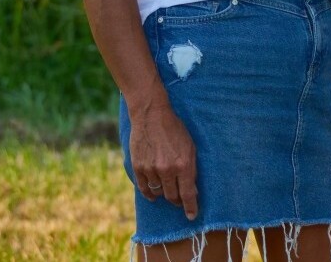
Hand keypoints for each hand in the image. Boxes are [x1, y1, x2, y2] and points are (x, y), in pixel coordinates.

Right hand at [128, 97, 199, 219]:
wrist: (152, 116)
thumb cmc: (176, 130)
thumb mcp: (191, 147)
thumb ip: (191, 168)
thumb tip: (192, 189)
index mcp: (184, 164)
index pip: (188, 194)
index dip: (190, 207)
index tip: (192, 216)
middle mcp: (167, 169)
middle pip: (172, 196)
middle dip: (177, 200)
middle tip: (180, 201)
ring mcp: (151, 169)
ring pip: (158, 192)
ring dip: (164, 194)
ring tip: (168, 190)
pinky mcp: (138, 167)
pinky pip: (144, 188)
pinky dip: (149, 193)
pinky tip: (153, 195)